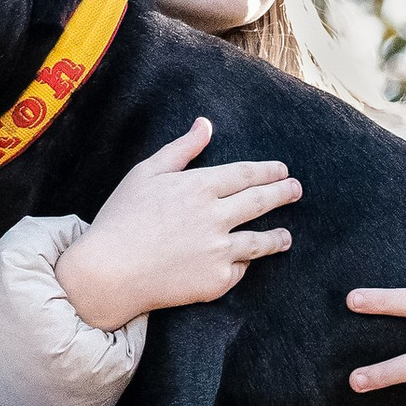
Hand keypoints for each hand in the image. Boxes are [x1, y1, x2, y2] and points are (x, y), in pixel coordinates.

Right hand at [55, 120, 300, 332]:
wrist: (109, 272)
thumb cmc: (121, 218)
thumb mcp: (146, 173)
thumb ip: (181, 149)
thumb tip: (206, 124)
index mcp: (199, 187)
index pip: (246, 174)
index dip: (268, 171)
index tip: (282, 170)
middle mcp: (216, 217)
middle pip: (260, 202)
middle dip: (282, 194)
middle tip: (295, 190)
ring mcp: (219, 251)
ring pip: (259, 242)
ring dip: (277, 237)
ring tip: (286, 237)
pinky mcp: (216, 281)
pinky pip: (238, 270)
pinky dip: (243, 265)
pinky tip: (247, 263)